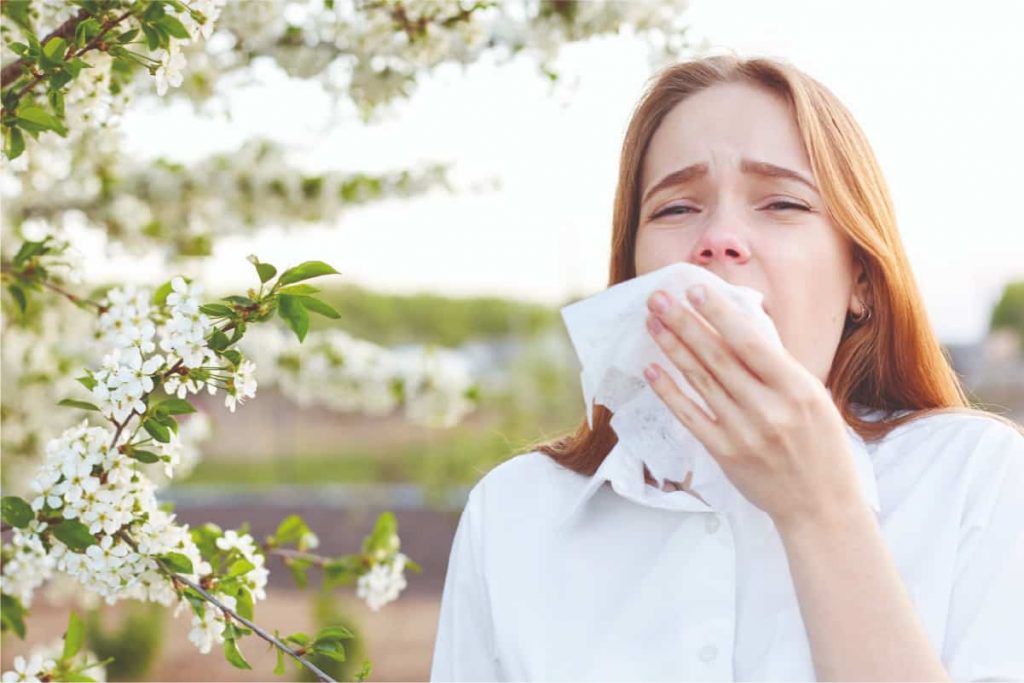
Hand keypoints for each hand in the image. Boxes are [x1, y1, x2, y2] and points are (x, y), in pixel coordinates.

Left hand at [642, 283, 864, 529]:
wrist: (821, 506)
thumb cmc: (821, 446)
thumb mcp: (813, 398)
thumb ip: (778, 367)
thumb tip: (739, 326)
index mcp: (798, 389)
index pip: (751, 343)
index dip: (720, 315)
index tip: (695, 290)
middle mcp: (769, 409)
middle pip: (718, 357)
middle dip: (685, 323)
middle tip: (658, 297)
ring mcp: (744, 433)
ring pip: (700, 381)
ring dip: (672, 349)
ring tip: (652, 322)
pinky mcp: (725, 453)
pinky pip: (690, 416)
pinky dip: (670, 392)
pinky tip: (652, 370)